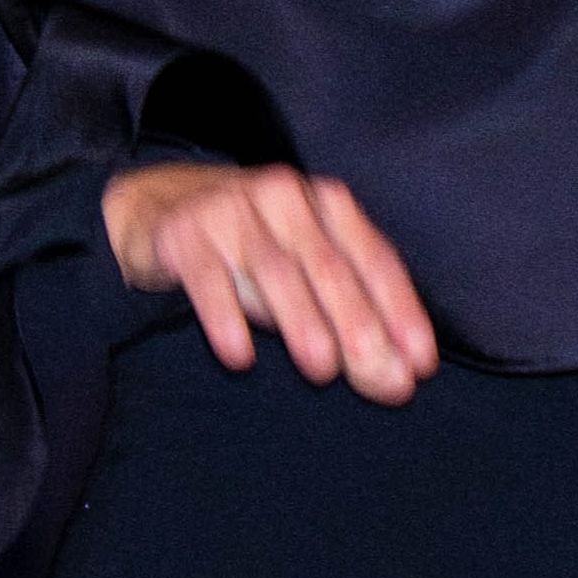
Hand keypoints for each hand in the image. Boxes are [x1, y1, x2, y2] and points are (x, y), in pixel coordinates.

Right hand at [99, 161, 436, 401]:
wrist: (156, 207)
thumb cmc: (250, 245)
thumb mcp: (304, 263)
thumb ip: (348, 310)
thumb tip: (397, 375)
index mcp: (324, 203)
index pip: (374, 258)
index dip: (401, 311)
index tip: (421, 363)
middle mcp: (282, 199)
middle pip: (329, 267)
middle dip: (359, 326)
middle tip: (380, 378)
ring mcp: (230, 212)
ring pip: (275, 271)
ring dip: (302, 322)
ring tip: (322, 370)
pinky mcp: (182, 234)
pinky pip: (208, 280)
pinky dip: (226, 319)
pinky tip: (240, 356)